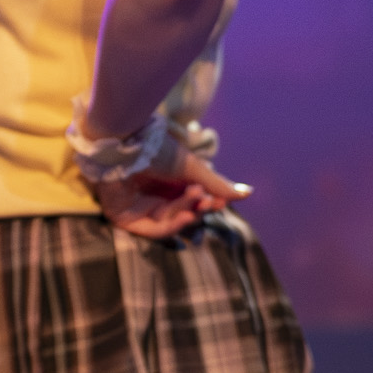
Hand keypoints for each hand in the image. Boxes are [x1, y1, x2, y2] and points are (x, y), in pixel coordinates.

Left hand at [92, 143, 249, 240]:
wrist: (124, 142)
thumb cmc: (157, 148)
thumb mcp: (192, 168)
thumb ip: (217, 183)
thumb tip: (248, 194)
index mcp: (171, 184)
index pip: (194, 202)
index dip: (209, 203)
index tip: (221, 201)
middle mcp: (157, 197)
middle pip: (184, 214)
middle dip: (198, 209)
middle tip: (209, 201)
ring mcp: (141, 209)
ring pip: (171, 222)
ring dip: (187, 215)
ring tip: (196, 203)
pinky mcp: (126, 219)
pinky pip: (152, 230)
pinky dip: (171, 227)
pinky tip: (185, 216)